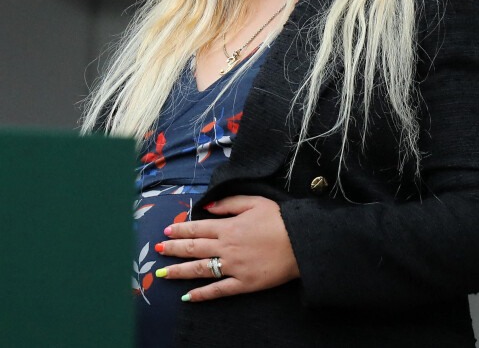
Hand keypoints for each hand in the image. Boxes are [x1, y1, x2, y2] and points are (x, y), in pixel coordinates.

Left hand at [155, 195, 299, 301]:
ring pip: (200, 270)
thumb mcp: (255, 201)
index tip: (166, 230)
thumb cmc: (279, 219)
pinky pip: (218, 290)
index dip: (180, 229)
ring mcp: (233, 267)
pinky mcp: (243, 284)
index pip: (197, 228)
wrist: (300, 242)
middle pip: (194, 248)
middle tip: (157, 249)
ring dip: (179, 271)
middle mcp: (226, 247)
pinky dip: (202, 295)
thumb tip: (207, 207)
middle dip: (173, 249)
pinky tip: (188, 297)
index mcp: (228, 226)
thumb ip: (229, 203)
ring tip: (162, 273)